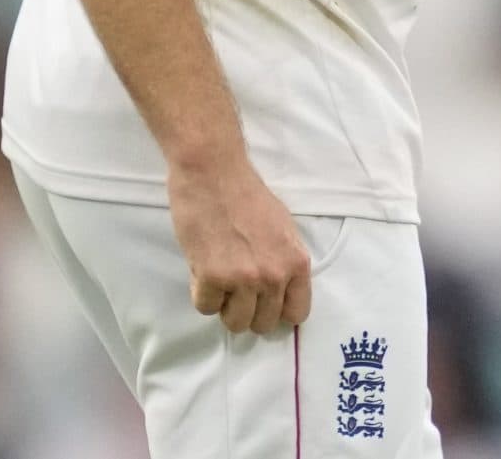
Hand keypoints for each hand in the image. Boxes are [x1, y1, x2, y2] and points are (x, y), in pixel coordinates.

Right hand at [169, 155, 311, 334]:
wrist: (214, 176)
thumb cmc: (249, 197)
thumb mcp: (283, 230)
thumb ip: (284, 263)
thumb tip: (280, 293)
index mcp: (297, 262)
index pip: (297, 312)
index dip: (279, 312)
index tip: (266, 304)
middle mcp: (274, 276)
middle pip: (264, 323)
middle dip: (249, 311)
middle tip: (237, 290)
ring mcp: (243, 279)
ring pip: (235, 323)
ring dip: (226, 307)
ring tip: (222, 281)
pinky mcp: (212, 278)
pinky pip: (206, 308)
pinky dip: (203, 294)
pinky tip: (204, 271)